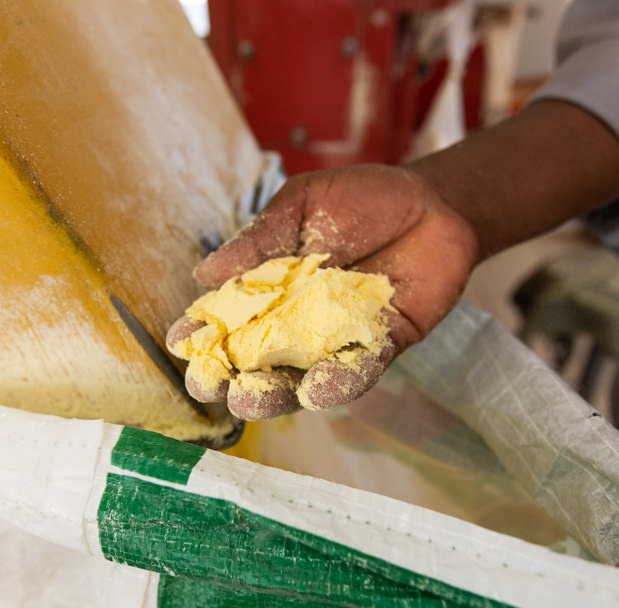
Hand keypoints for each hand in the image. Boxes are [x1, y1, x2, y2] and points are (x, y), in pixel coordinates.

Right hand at [167, 164, 479, 419]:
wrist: (434, 203)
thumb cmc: (361, 199)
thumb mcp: (303, 206)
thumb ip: (261, 241)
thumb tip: (204, 274)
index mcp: (268, 289)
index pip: (227, 319)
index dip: (204, 333)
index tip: (183, 343)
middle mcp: (296, 323)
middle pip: (256, 362)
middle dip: (230, 377)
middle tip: (211, 386)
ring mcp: (335, 341)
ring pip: (300, 379)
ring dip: (276, 393)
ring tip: (254, 397)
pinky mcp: (379, 349)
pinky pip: (357, 372)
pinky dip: (339, 383)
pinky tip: (320, 390)